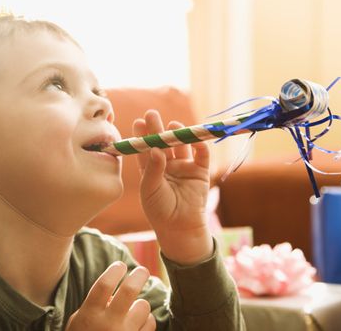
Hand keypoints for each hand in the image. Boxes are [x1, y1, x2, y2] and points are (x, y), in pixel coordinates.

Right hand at [66, 261, 155, 330]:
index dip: (114, 270)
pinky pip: (150, 323)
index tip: (120, 265)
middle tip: (142, 271)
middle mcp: (108, 323)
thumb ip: (94, 304)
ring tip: (133, 310)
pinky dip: (147, 320)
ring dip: (140, 305)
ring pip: (143, 306)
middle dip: (139, 275)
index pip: (104, 284)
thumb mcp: (79, 321)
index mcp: (90, 314)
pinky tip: (138, 324)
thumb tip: (114, 290)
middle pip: (130, 289)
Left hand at [133, 110, 212, 264]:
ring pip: (182, 146)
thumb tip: (154, 148)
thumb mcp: (151, 189)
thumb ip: (153, 169)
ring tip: (173, 125)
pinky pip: (202, 155)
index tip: (138, 122)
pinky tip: (195, 139)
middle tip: (152, 114)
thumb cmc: (160, 210)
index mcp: (151, 169)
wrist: (180, 227)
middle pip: (163, 142)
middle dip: (158, 128)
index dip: (142, 135)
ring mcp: (184, 167)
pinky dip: (200, 146)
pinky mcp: (200, 172)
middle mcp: (167, 165)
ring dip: (178, 134)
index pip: (145, 148)